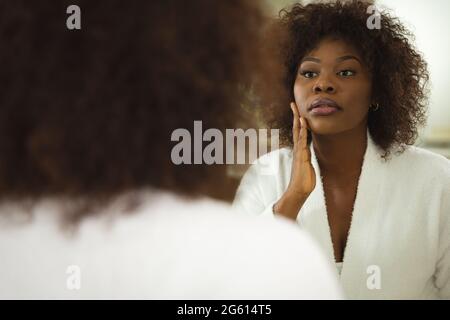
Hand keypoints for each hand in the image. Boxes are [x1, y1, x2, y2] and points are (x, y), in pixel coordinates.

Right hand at [273, 102, 315, 219]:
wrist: (298, 191)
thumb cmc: (303, 182)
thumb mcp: (307, 168)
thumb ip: (306, 160)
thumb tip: (306, 155)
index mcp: (300, 151)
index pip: (299, 133)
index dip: (299, 122)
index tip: (298, 111)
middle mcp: (298, 149)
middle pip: (296, 129)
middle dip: (295, 116)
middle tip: (293, 104)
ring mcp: (299, 152)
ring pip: (298, 132)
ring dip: (298, 120)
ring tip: (297, 109)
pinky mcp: (301, 156)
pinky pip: (302, 140)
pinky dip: (303, 131)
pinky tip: (303, 123)